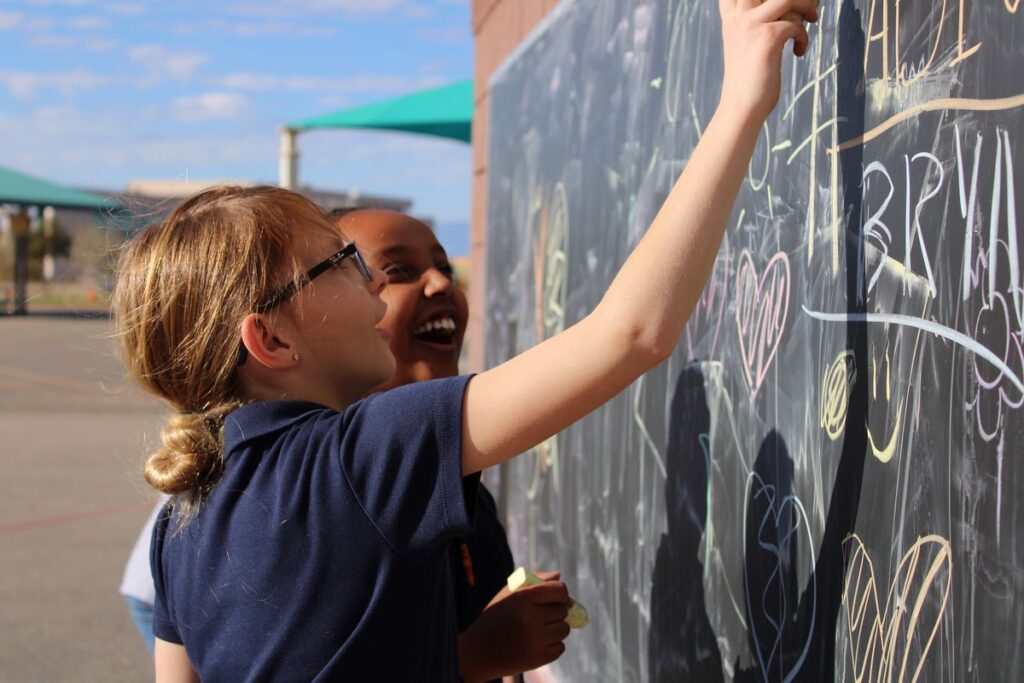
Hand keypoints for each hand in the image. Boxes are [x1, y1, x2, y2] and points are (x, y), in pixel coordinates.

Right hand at [457, 570, 571, 682]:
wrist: (479, 652)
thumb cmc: (495, 618)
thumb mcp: (507, 594)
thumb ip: (532, 581)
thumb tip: (558, 576)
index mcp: (522, 598)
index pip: (558, 590)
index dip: (561, 593)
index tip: (556, 597)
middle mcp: (530, 618)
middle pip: (562, 610)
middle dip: (556, 611)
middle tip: (542, 615)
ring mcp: (535, 640)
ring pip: (564, 629)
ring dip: (556, 628)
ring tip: (539, 629)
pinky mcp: (538, 658)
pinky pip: (560, 647)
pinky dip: (553, 645)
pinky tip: (538, 643)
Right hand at [719, 0, 818, 121]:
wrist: (742, 106)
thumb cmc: (751, 76)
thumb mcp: (749, 41)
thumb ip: (764, 19)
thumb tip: (800, 4)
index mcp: (732, 16)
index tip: (785, 8)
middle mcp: (739, 16)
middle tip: (805, 5)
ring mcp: (751, 25)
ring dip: (807, 7)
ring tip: (812, 20)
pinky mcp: (767, 39)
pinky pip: (797, 25)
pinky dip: (803, 38)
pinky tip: (798, 52)